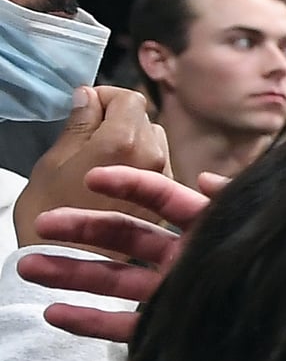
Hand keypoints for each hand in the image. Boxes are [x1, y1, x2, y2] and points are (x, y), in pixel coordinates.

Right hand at [12, 88, 170, 249]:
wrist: (65, 264)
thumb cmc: (48, 215)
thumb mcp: (52, 163)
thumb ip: (78, 125)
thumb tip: (88, 96)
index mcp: (124, 143)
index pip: (130, 99)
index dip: (106, 98)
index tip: (84, 109)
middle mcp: (154, 159)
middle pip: (143, 121)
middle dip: (115, 121)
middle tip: (82, 138)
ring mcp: (163, 182)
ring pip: (152, 145)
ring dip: (127, 144)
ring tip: (93, 163)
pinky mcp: (163, 203)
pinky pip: (154, 170)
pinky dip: (135, 167)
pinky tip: (108, 181)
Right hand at [16, 166, 223, 343]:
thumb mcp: (265, 228)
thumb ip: (236, 202)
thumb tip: (204, 179)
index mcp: (209, 228)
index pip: (162, 199)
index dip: (129, 185)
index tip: (89, 177)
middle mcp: (187, 258)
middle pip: (127, 237)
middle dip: (83, 229)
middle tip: (40, 224)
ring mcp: (174, 294)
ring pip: (116, 279)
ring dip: (72, 273)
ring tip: (27, 267)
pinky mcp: (169, 330)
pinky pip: (123, 324)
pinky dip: (90, 320)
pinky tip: (54, 313)